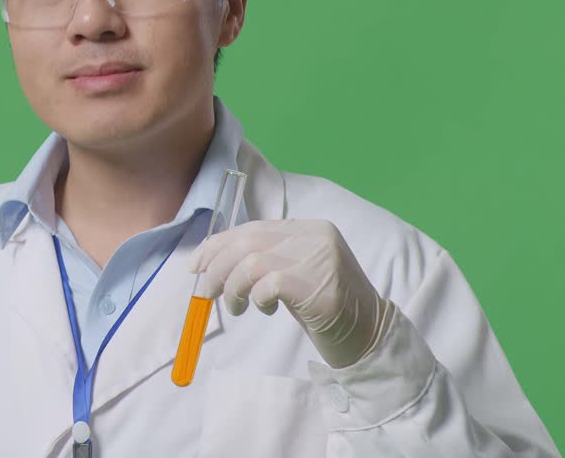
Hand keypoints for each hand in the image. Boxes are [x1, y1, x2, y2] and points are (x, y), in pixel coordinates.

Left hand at [188, 220, 391, 368]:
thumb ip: (262, 260)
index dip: (218, 245)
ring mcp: (321, 259)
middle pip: (248, 241)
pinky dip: (256, 298)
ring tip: (237, 307)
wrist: (368, 336)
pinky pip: (268, 284)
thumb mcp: (291, 274)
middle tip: (206, 292)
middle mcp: (316, 236)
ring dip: (233, 287)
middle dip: (217, 267)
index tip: (196, 265)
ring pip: (252, 262)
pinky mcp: (320, 286)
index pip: (253, 228)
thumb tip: (208, 260)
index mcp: (309, 228)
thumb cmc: (323, 307)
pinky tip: (264, 309)